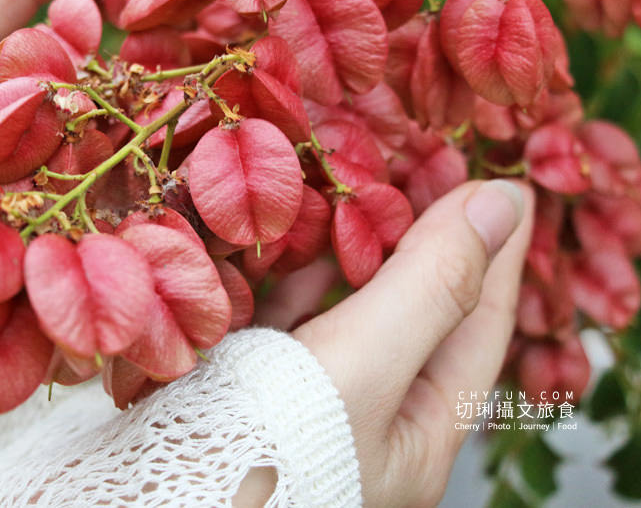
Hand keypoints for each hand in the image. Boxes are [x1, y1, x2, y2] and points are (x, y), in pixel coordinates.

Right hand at [239, 179, 533, 506]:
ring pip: (340, 310)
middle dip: (421, 239)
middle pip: (412, 314)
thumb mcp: (361, 366)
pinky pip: (277, 318)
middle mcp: (362, 418)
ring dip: (350, 249)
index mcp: (416, 434)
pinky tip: (283, 235)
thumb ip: (429, 286)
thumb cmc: (256, 452)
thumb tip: (500, 206)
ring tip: (361, 185)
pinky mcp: (240, 384)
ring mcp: (298, 401)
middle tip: (429, 167)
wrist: (134, 499)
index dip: (497, 254)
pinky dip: (284, 273)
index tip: (506, 187)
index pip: (479, 329)